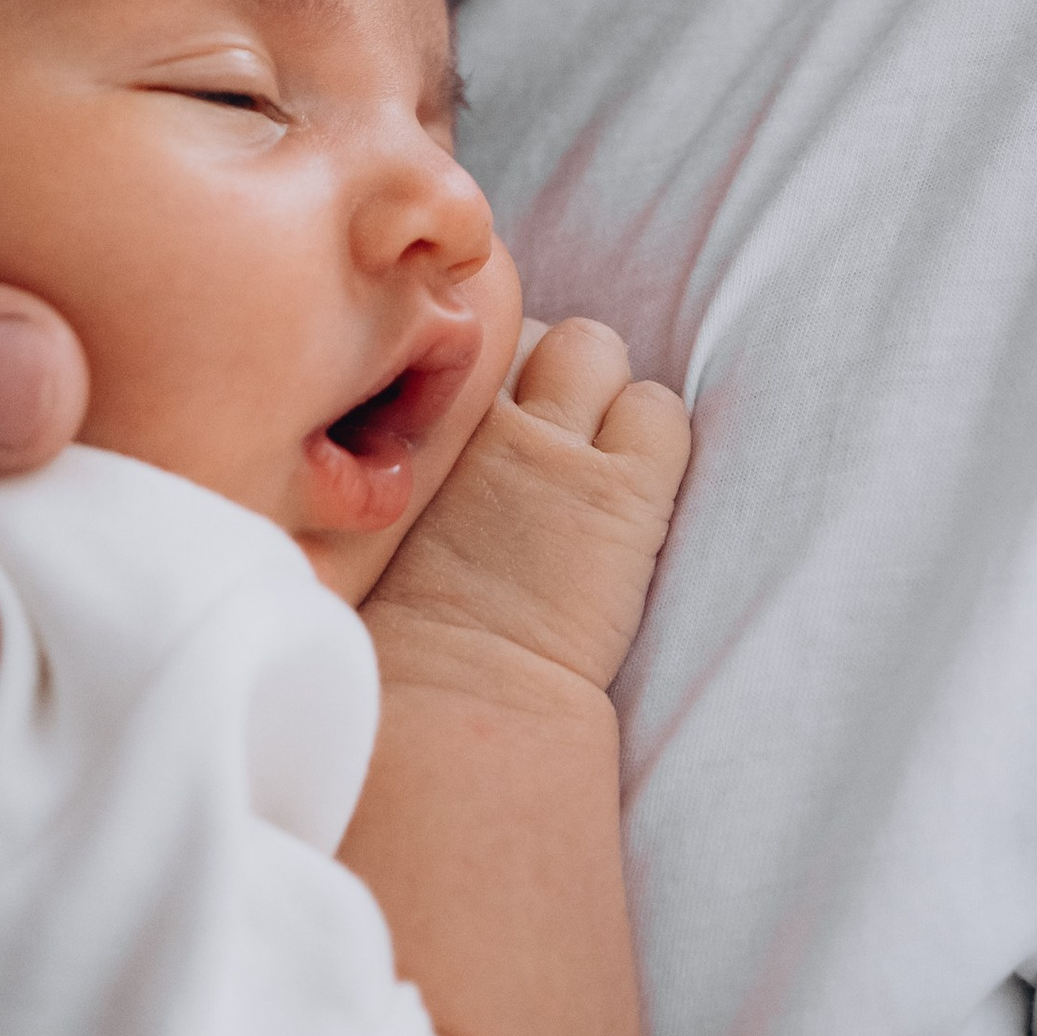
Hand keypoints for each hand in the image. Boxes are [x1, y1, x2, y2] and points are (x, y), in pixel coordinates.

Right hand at [366, 317, 687, 696]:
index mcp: (414, 426)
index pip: (464, 337)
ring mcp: (554, 450)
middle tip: (551, 450)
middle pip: (530, 331)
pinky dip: (657, 440)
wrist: (457, 704)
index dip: (489, 382)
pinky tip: (638, 495)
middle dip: (548, 376)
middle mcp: (482, 418)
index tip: (494, 433)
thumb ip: (397, 461)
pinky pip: (661, 412)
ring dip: (604, 396)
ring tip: (595, 468)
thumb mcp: (376, 520)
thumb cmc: (404, 638)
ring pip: (595, 348)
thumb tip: (417, 439)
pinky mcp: (622, 493)